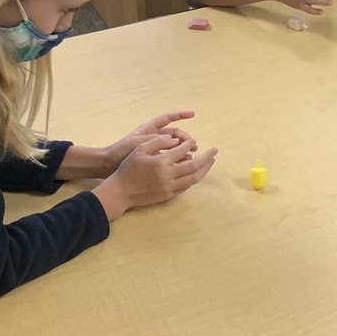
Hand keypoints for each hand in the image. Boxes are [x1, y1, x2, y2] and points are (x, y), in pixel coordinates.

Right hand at [94, 135, 217, 219]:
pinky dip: (194, 178)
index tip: (195, 141)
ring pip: (193, 178)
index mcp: (161, 162)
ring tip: (211, 161)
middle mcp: (168, 175)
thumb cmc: (128, 168)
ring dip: (204, 169)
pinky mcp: (168, 195)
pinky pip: (186, 186)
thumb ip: (158, 142)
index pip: (182, 151)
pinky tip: (198, 173)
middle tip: (215, 151)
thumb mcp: (140, 149)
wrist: (121, 192)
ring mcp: (169, 187)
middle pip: (194, 166)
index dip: (190, 145)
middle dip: (206, 157)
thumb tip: (176, 140)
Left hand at [103, 111, 195, 174]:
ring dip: (183, 149)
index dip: (181, 114)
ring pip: (173, 146)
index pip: (167, 118)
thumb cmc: (121, 151)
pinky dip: (176, 158)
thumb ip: (156, 141)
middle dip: (185, 138)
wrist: (108, 164)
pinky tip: (183, 163)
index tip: (193, 114)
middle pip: (174, 134)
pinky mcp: (153, 158)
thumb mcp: (138, 144)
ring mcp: (154, 147)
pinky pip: (168, 156)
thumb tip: (175, 141)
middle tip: (194, 146)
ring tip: (191, 156)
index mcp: (149, 128)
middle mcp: (153, 136)